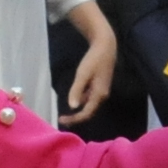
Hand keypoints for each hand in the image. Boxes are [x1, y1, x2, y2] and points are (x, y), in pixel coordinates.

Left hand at [62, 6, 118, 124]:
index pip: (86, 113)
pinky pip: (89, 98)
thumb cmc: (94, 59)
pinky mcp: (99, 86)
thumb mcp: (82, 74)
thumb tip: (72, 107)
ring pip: (89, 105)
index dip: (74, 119)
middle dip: (76, 117)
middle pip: (89, 112)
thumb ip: (77, 90)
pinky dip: (81, 101)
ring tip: (66, 113)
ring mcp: (101, 91)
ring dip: (78, 110)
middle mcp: (102, 96)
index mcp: (99, 94)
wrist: (105, 46)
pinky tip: (73, 98)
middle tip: (62, 119)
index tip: (61, 120)